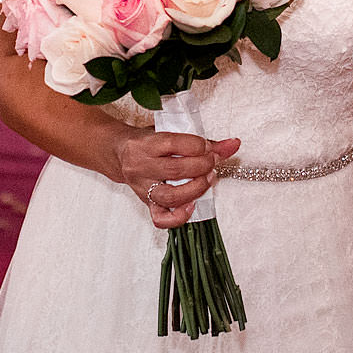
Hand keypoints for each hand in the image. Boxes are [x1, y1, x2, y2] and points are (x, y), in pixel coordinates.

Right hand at [112, 132, 239, 229]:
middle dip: (202, 166)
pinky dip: (179, 217)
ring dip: (196, 189)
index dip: (198, 146)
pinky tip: (192, 205)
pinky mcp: (146, 203)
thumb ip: (201, 141)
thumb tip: (233, 144)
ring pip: (170, 196)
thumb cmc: (147, 142)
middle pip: (175, 170)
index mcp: (145, 144)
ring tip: (207, 180)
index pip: (174, 144)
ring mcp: (143, 188)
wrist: (119, 153)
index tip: (208, 147)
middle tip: (212, 163)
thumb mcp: (168, 133)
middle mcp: (141, 167)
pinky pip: (161, 219)